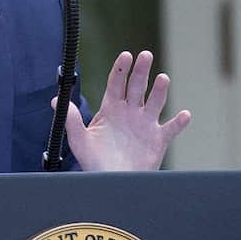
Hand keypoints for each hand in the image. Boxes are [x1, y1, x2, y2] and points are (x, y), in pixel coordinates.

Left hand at [63, 50, 190, 171]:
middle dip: (141, 71)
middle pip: (138, 86)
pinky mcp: (158, 140)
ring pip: (156, 102)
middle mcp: (130, 112)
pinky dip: (179, 122)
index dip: (121, 69)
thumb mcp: (80, 141)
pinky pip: (171, 128)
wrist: (112, 183)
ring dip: (160, 90)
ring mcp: (146, 125)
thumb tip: (55, 101)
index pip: (117, 83)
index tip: (126, 55)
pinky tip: (184, 115)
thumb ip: (72, 120)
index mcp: (111, 109)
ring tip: (162, 78)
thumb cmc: (94, 163)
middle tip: (145, 56)